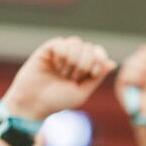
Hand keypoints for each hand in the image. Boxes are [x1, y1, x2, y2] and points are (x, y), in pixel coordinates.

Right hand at [0, 36, 115, 122]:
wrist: (34, 102)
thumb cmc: (58, 101)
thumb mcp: (82, 92)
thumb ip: (97, 78)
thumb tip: (112, 63)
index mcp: (84, 68)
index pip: (99, 52)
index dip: (99, 59)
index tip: (93, 73)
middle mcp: (74, 58)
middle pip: (89, 47)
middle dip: (84, 64)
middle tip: (72, 78)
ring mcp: (61, 52)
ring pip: (76, 42)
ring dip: (72, 60)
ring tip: (63, 73)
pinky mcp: (48, 49)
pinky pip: (61, 42)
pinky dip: (61, 55)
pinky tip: (55, 66)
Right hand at [115, 43, 145, 121]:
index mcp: (139, 68)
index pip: (142, 53)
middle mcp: (130, 73)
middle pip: (134, 58)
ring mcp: (124, 79)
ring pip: (129, 64)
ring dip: (142, 72)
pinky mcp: (120, 87)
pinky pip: (125, 74)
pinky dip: (136, 78)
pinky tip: (141, 85)